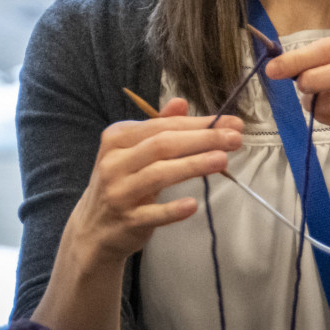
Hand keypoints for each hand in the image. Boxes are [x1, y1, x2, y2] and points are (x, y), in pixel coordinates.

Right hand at [64, 98, 242, 265]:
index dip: (198, 123)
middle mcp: (114, 162)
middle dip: (201, 139)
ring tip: (222, 160)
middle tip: (234, 139)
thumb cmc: (122, 182)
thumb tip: (181, 102)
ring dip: (192, 166)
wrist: (94, 228)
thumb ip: (158, 127)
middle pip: (162, 145)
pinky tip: (193, 204)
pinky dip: (173, 209)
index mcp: (116, 138)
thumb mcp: (132, 151)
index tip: (231, 123)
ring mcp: (119, 192)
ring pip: (159, 174)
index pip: (162, 126)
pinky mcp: (127, 220)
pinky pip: (152, 214)